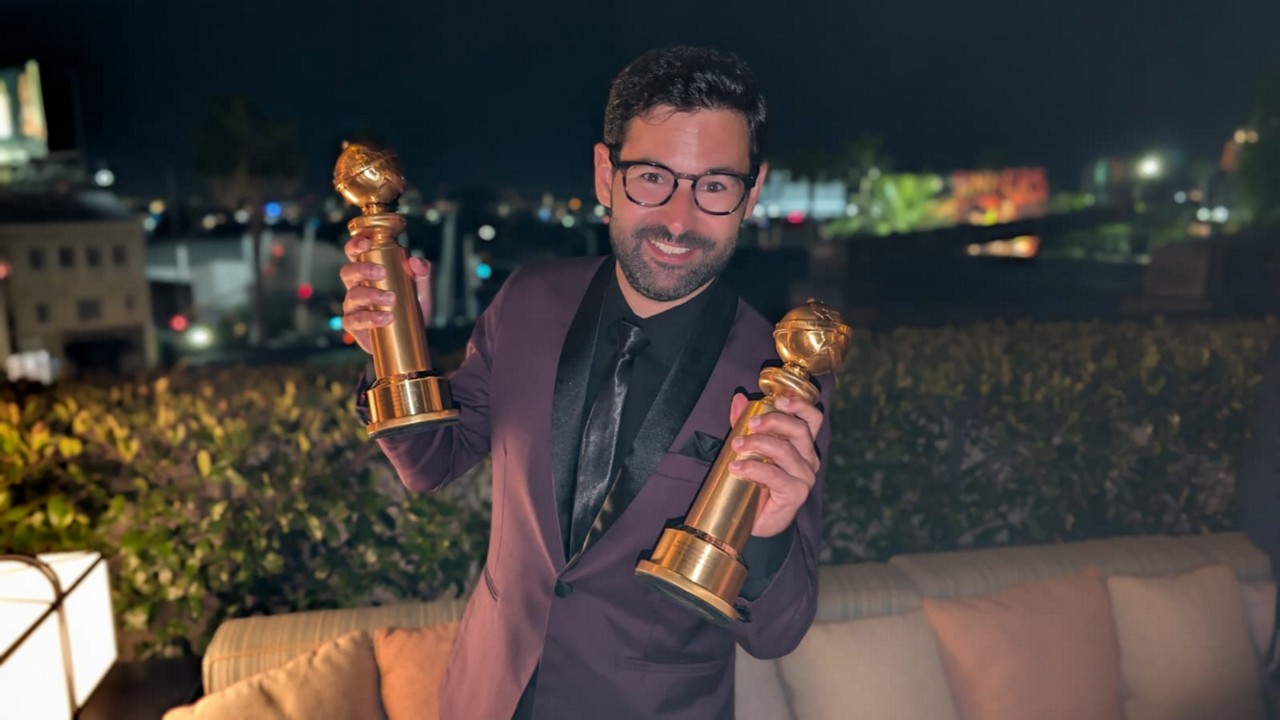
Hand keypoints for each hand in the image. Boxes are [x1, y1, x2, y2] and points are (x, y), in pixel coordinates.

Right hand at [339, 232, 432, 354]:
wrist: (411, 339)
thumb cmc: (410, 308)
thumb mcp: (422, 289)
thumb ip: (422, 273)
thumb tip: (415, 261)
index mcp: (368, 272)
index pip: (354, 253)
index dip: (355, 244)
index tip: (366, 243)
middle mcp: (356, 287)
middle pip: (347, 272)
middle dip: (363, 269)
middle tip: (382, 272)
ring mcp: (353, 307)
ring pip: (352, 296)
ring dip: (371, 295)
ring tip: (391, 299)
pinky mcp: (353, 326)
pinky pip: (355, 320)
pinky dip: (370, 318)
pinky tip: (386, 318)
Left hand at [727, 393, 823, 537]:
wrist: (752, 518)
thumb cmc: (755, 481)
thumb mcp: (748, 447)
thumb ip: (744, 423)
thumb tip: (738, 398)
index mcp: (802, 445)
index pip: (813, 419)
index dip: (800, 405)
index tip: (778, 399)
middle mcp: (808, 459)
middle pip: (800, 430)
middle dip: (773, 421)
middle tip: (750, 423)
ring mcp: (805, 477)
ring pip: (786, 451)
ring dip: (758, 444)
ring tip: (736, 445)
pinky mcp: (796, 494)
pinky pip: (775, 475)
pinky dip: (753, 468)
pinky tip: (736, 467)